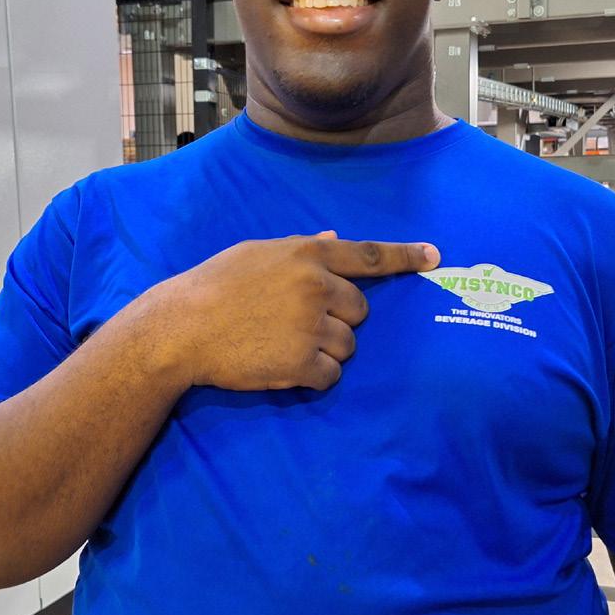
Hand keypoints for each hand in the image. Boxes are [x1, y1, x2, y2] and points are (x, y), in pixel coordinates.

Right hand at [156, 232, 439, 391]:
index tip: (434, 257)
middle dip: (338, 320)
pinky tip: (281, 366)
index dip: (404, 257)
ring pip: (348, 346)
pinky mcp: (302, 363)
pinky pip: (330, 375)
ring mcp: (311, 326)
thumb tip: (334, 237)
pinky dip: (312, 377)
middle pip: (359, 311)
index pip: (368, 256)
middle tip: (298, 324)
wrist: (181, 328)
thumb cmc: (214, 285)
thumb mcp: (256, 254)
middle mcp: (316, 287)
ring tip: (282, 345)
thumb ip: (301, 248)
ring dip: (325, 351)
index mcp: (307, 255)